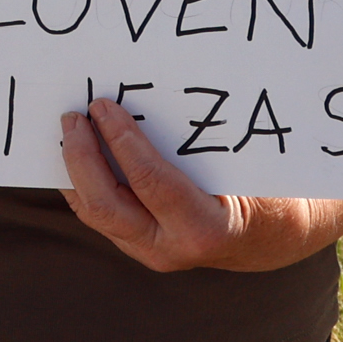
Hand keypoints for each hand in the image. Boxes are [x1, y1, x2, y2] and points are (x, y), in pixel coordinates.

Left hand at [57, 100, 342, 272]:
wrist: (275, 238)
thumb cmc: (270, 189)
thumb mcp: (251, 166)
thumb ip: (210, 141)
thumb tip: (160, 90)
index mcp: (206, 229)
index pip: (150, 183)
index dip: (122, 141)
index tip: (103, 105)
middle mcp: (171, 249)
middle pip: (106, 206)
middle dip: (82, 158)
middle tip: (73, 116)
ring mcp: (150, 251)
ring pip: (95, 214)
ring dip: (75, 170)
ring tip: (68, 130)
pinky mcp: (137, 244)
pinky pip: (100, 214)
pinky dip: (83, 182)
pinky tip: (76, 153)